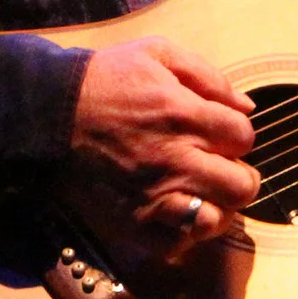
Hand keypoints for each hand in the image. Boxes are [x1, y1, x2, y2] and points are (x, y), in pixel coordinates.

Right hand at [58, 37, 257, 267]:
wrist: (50, 112)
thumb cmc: (107, 79)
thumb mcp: (158, 54)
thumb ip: (208, 76)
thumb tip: (247, 106)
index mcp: (186, 115)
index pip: (244, 137)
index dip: (237, 136)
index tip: (220, 135)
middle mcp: (176, 159)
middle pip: (241, 185)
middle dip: (239, 176)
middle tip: (222, 170)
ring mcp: (155, 195)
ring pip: (214, 220)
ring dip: (215, 208)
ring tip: (201, 196)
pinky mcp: (132, 222)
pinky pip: (175, 244)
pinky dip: (181, 234)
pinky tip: (175, 215)